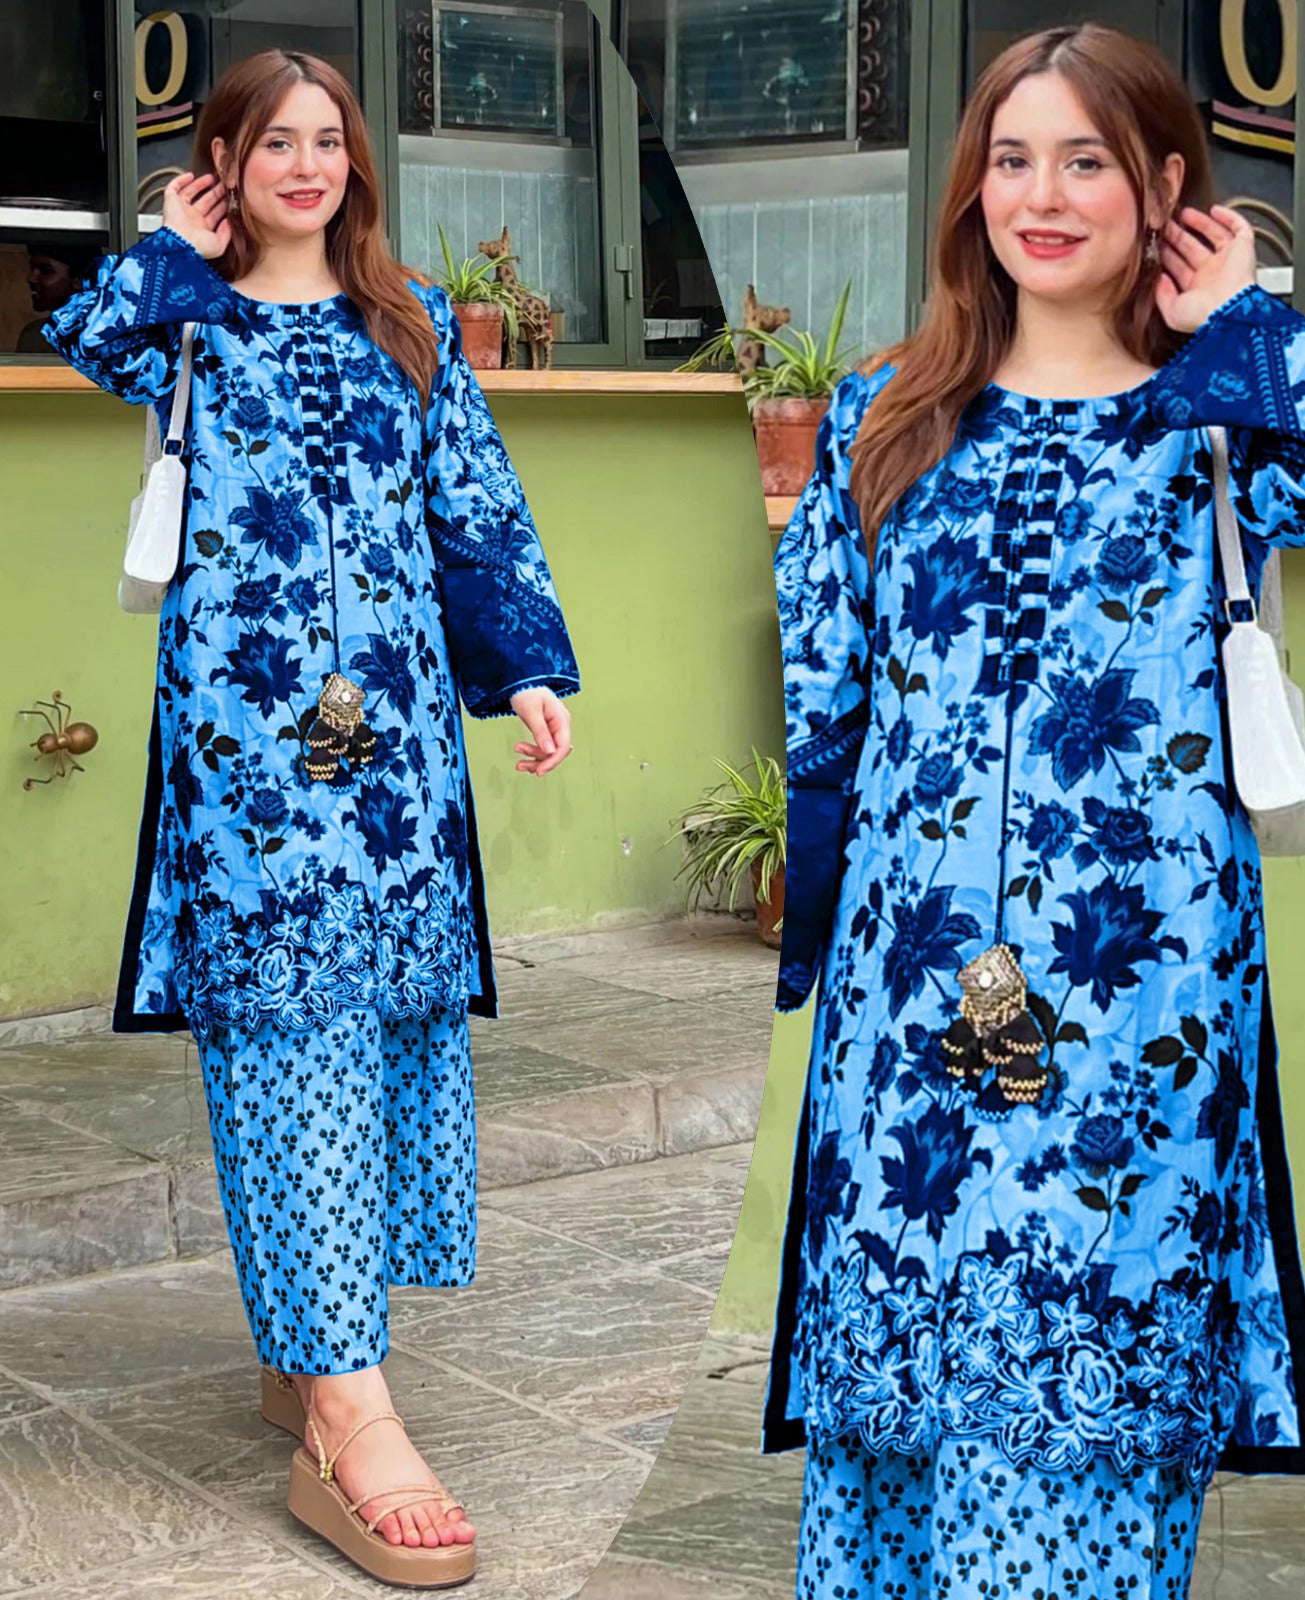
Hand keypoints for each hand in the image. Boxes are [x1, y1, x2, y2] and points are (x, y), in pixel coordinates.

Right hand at [161, 172, 231, 260]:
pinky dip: (181, 180)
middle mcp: (192, 219)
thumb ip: (226, 233)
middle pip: (205, 201)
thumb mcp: (219, 244)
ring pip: (191, 193)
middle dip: (215, 193)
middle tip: (224, 186)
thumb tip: (229, 222)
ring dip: (200, 184)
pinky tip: (190, 175)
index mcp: (202, 229)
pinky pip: (174, 187)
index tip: (230, 198)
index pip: (214, 214)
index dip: (222, 205)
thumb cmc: (198, 247)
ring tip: (211, 178)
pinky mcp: (170, 201)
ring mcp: (181, 209)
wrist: (180, 243)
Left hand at [509, 687, 571, 775]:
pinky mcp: (546, 731)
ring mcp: (554, 728)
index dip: (552, 761)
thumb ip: (541, 732)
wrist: (519, 682)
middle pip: (556, 752)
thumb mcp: (531, 712)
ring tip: (518, 763)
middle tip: (520, 766)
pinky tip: (521, 752)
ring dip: (534, 759)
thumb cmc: (526, 692)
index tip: (539, 771)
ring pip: (548, 752)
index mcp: (561, 719)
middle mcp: (561, 725)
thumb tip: (550, 752)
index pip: (562, 746)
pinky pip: (543, 747)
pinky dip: (532, 752)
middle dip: (540, 761)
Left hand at [1155, 204, 1257, 332]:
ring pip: (1214, 235)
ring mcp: (1228, 260)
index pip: (1179, 266)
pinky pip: (1239, 228)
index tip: (1155, 244)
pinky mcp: (1244, 248)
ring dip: (1200, 223)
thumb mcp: (1172, 312)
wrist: (1229, 309)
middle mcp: (1213, 274)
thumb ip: (1161, 295)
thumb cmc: (1204, 315)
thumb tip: (1158, 280)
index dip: (1168, 254)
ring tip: (1184, 214)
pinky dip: (1229, 217)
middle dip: (1178, 236)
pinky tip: (1215, 210)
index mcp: (1197, 289)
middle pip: (1193, 248)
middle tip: (1165, 225)